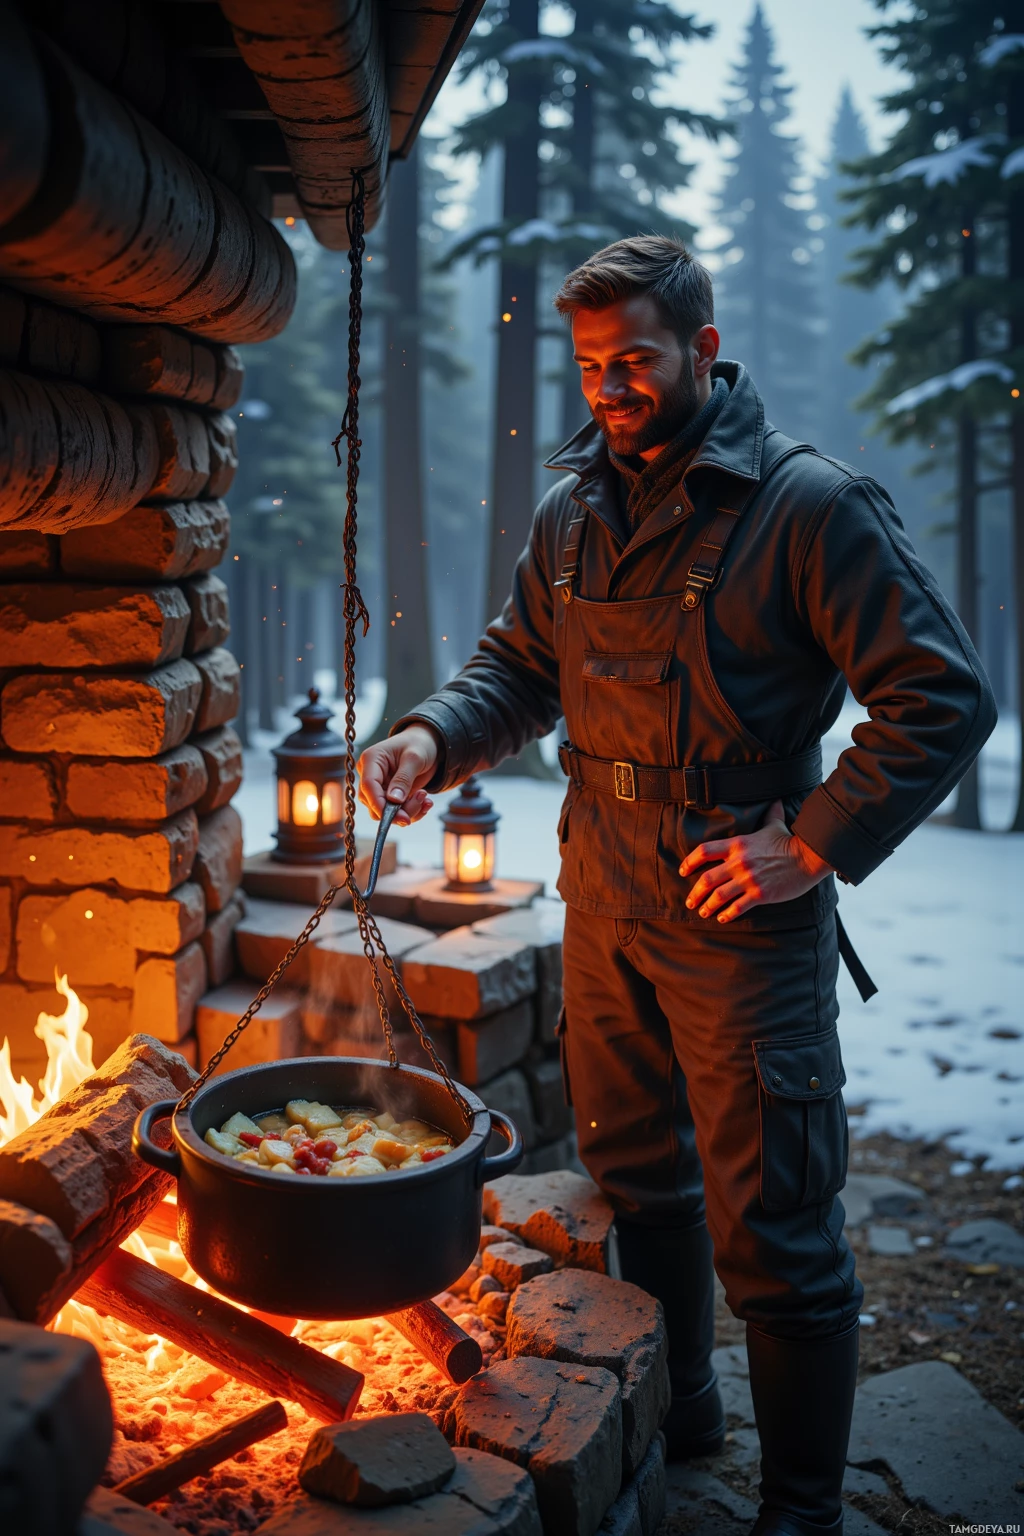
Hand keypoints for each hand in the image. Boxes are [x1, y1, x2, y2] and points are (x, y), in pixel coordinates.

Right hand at [357, 725, 439, 825]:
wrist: (426, 745)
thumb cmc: (419, 744)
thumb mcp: (415, 758)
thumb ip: (404, 779)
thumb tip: (394, 801)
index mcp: (371, 760)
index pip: (368, 786)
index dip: (380, 804)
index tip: (400, 816)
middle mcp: (371, 775)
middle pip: (374, 803)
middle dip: (399, 810)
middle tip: (422, 799)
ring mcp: (380, 787)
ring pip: (385, 812)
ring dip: (408, 811)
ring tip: (425, 797)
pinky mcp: (390, 796)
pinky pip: (396, 813)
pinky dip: (413, 812)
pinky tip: (425, 802)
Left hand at [679, 799, 832, 923]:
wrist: (809, 857)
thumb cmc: (790, 842)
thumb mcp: (775, 825)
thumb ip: (770, 814)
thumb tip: (775, 801)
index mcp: (737, 845)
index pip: (704, 851)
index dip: (689, 862)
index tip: (683, 871)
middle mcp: (739, 862)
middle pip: (706, 879)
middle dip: (695, 893)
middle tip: (690, 901)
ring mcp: (749, 879)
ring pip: (719, 896)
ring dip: (708, 906)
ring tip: (703, 912)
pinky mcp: (760, 894)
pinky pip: (738, 907)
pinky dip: (727, 914)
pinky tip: (722, 918)